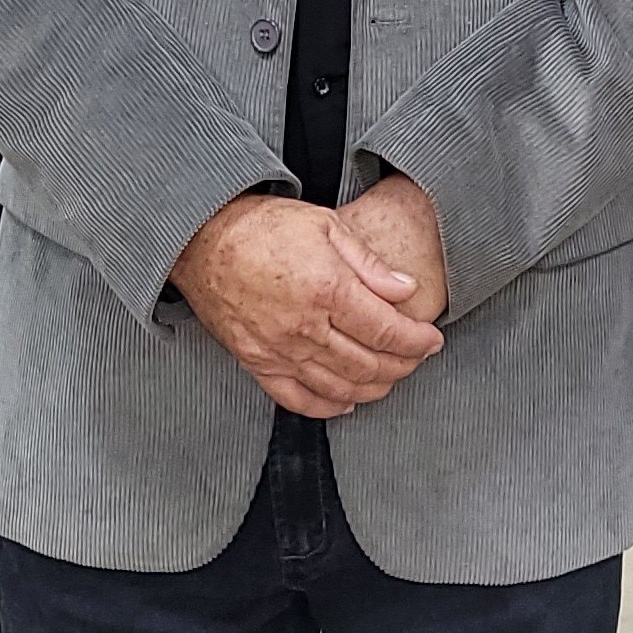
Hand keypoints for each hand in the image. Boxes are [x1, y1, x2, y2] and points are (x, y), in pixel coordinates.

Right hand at [172, 192, 444, 420]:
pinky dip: (328, 406)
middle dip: (403, 365)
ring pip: (340, 387)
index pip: (387, 330)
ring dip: (374, 387)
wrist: (201, 238)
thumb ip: (369, 264)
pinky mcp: (256, 362)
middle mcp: (305, 327)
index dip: (417, 340)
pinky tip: (347, 402)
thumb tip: (406, 290)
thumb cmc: (262, 226)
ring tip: (392, 377)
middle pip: (369, 364)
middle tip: (417, 358)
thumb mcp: (326, 226)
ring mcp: (278, 350)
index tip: (432, 339)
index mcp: (327, 289)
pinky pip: (297, 398)